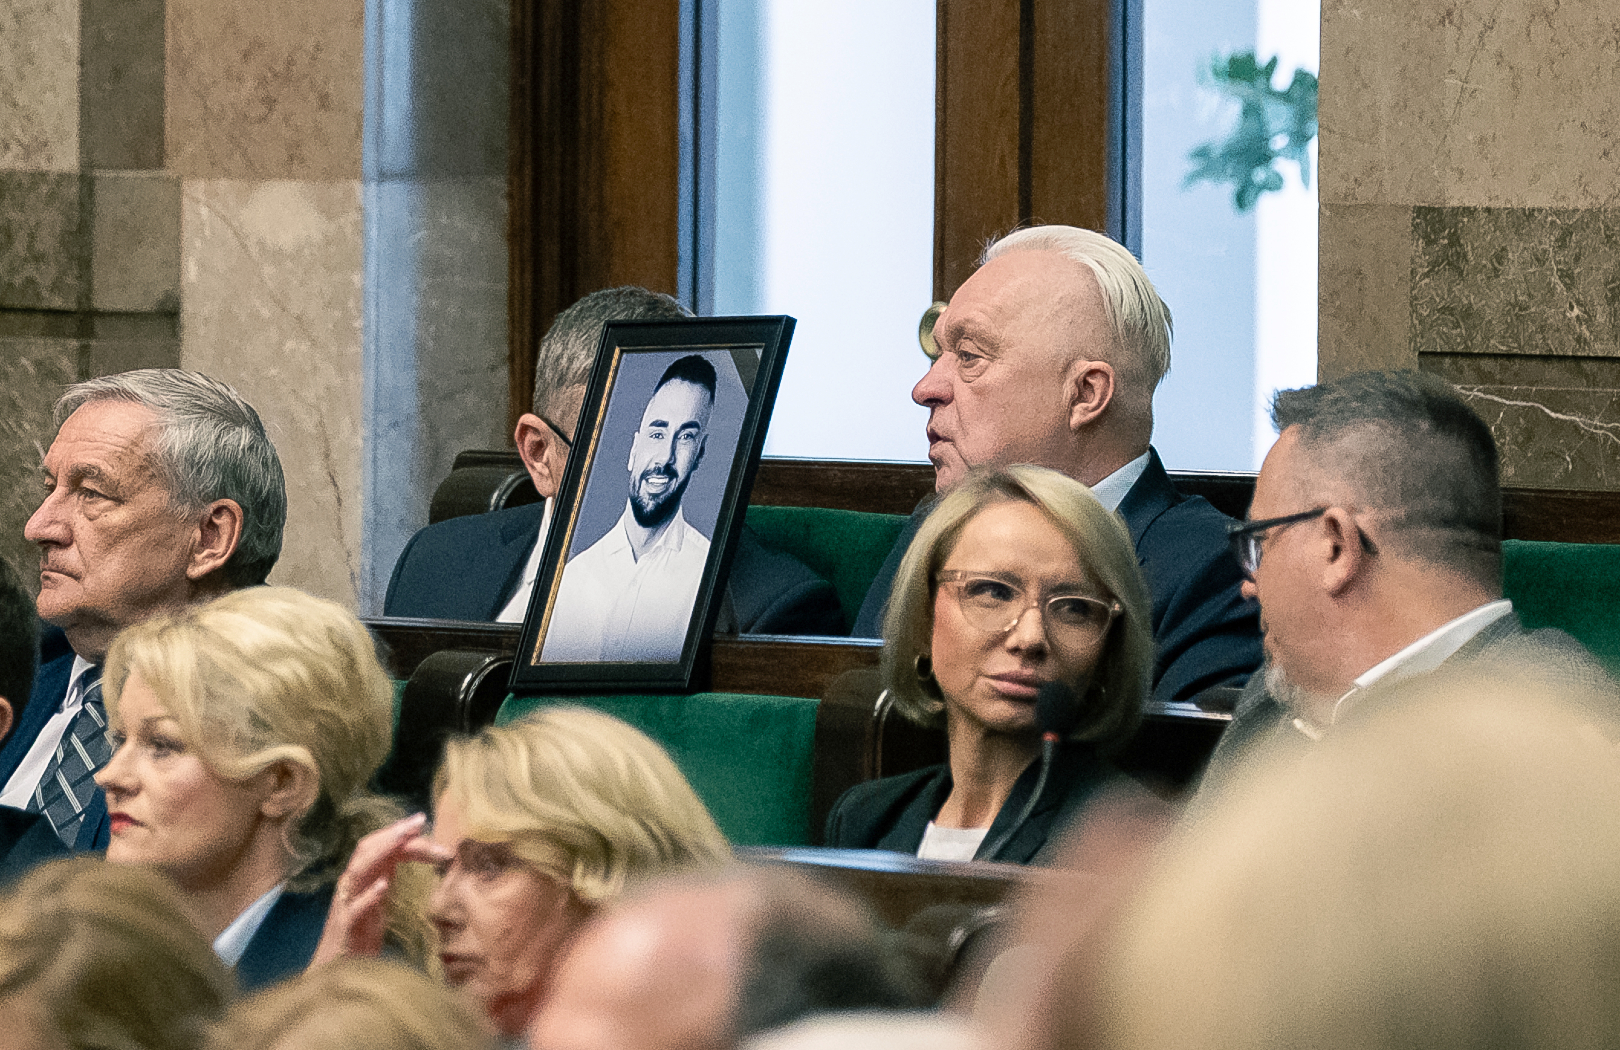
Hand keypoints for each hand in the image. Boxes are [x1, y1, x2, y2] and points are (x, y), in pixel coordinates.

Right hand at [311, 812, 450, 964]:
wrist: (335, 973)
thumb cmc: (359, 936)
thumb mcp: (379, 902)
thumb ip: (389, 876)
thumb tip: (414, 852)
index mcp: (361, 879)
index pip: (377, 847)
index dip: (398, 832)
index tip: (422, 820)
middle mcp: (350, 887)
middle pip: (366, 850)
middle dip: (392, 834)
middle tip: (418, 821)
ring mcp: (345, 906)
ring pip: (358, 872)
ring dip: (381, 853)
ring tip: (402, 840)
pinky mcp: (344, 930)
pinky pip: (354, 910)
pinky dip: (368, 896)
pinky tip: (383, 885)